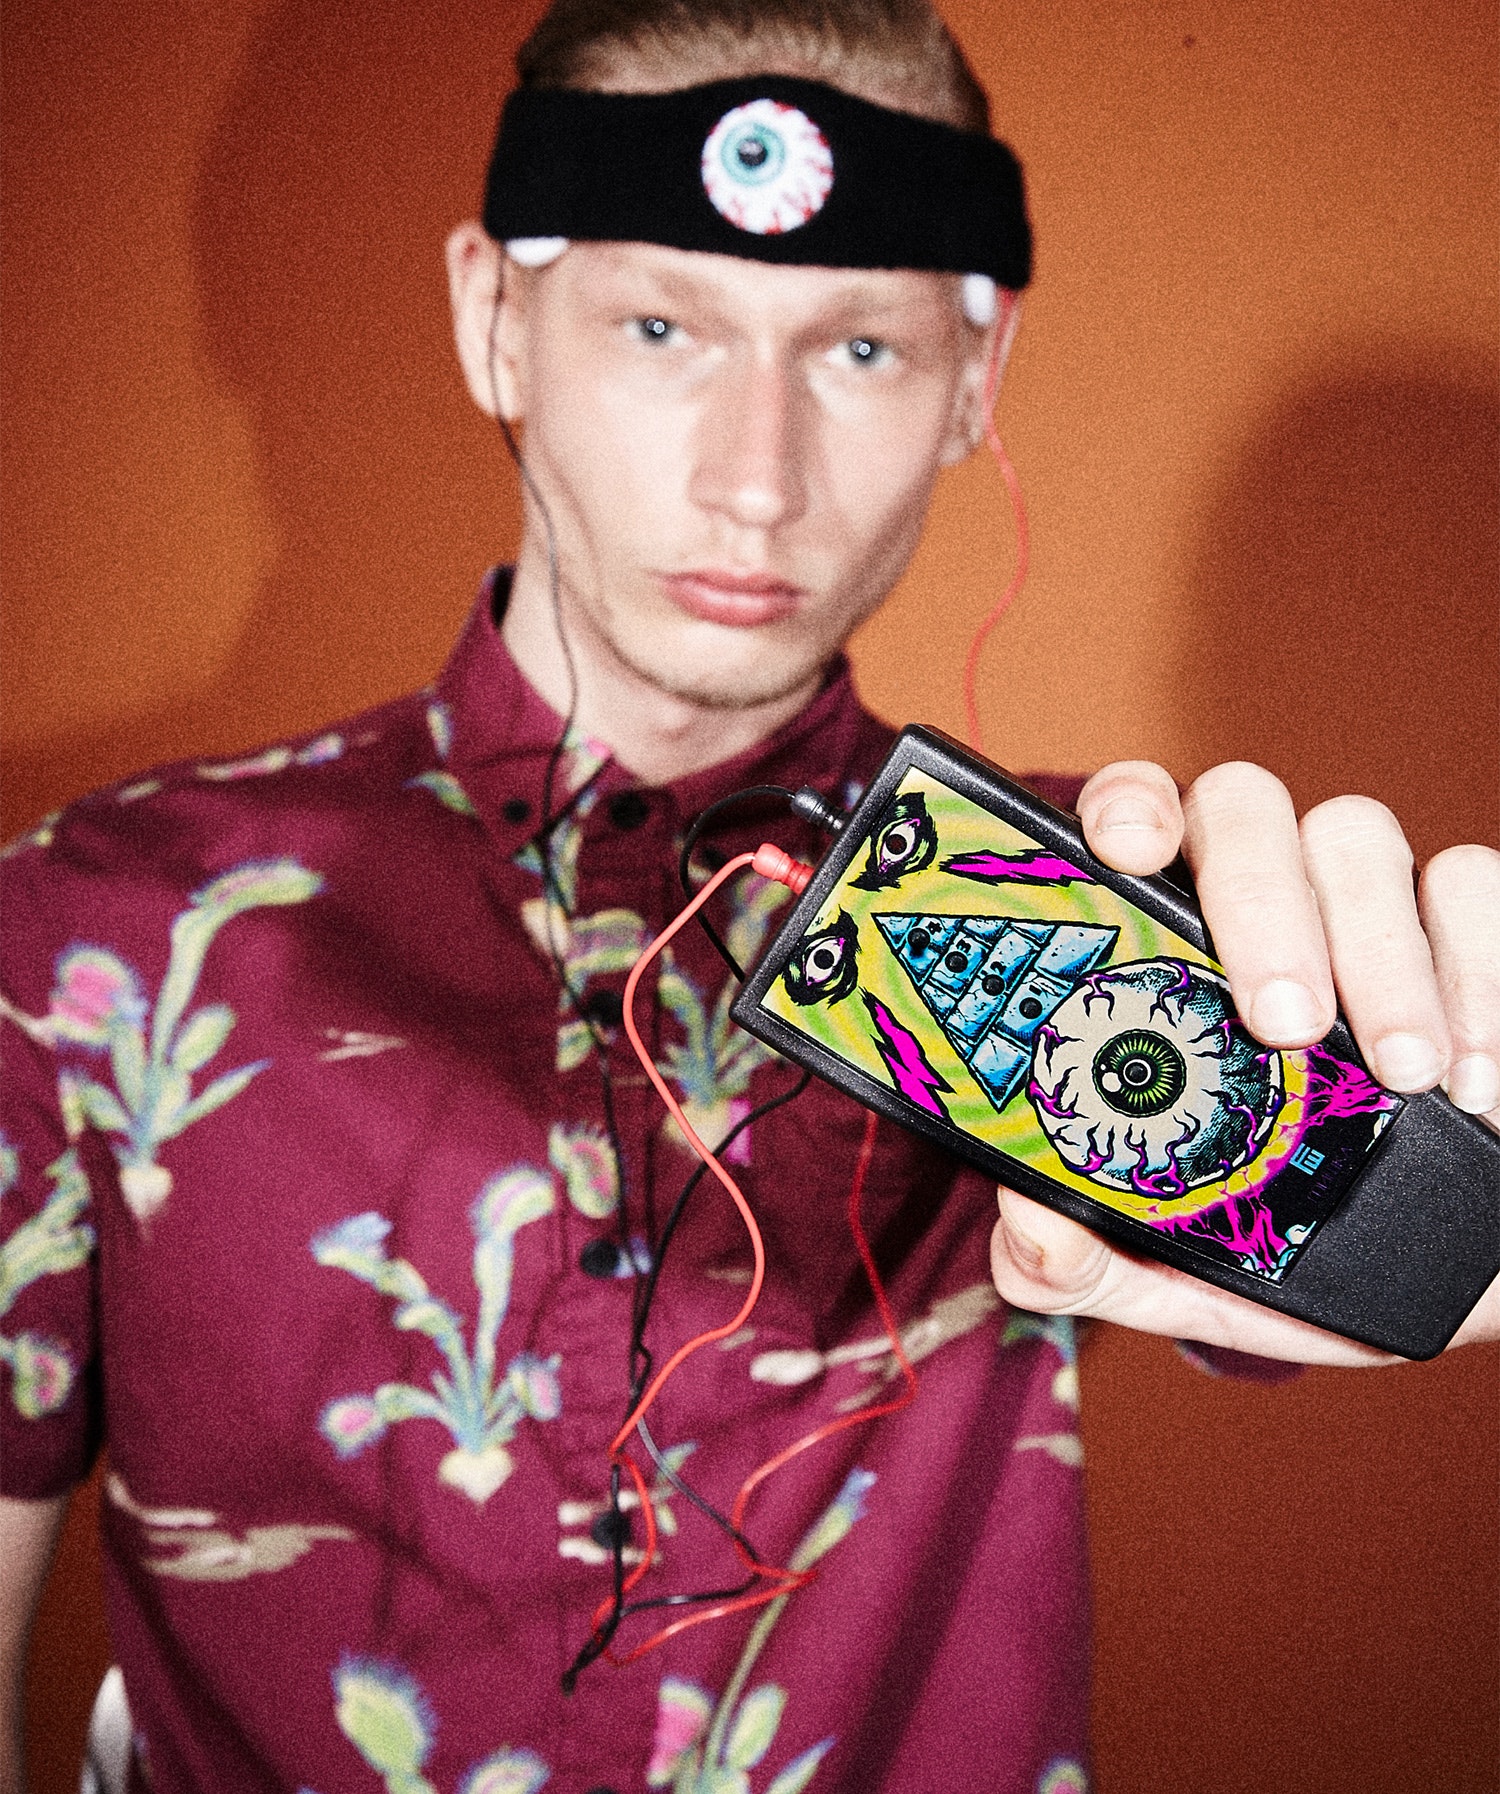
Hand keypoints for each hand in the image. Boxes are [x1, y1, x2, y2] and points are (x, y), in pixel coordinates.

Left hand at [988, 760, 1499, 1361]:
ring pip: (1357, 836)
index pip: (1129, 819)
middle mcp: (1259, 895)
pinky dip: (1478, 973)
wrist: (1432, 1276)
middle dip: (1257, 901)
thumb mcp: (1164, 1264)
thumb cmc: (1277, 1240)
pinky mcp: (1470, 927)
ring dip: (1377, 951)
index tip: (1129, 852)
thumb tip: (1029, 1230)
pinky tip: (1470, 1078)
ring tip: (1400, 1074)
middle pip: (1241, 809)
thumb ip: (1075, 1258)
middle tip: (1281, 1024)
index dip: (1125, 807)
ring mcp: (1368, 900)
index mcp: (1160, 943)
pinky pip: (1471, 888)